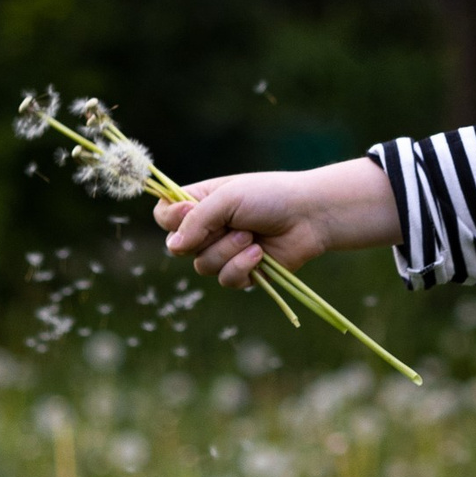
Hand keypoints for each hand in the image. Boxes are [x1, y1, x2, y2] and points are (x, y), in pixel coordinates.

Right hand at [155, 156, 398, 289]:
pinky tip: (260, 254)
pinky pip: (226, 279)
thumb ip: (196, 220)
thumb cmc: (270, 197)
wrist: (310, 216)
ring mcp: (225, 251)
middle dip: (206, 237)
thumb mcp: (228, 198)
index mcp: (200, 203)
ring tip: (252, 237)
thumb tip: (173, 248)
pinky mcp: (243, 272)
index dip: (171, 219)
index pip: (164, 216)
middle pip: (179, 247)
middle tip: (233, 224)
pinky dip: (241, 267)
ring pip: (202, 266)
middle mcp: (209, 229)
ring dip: (227, 251)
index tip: (188, 211)